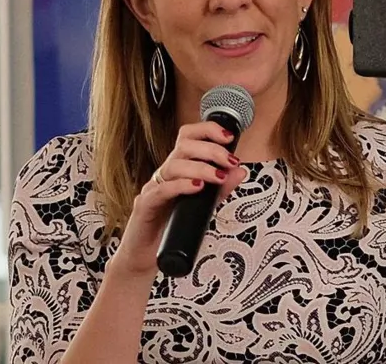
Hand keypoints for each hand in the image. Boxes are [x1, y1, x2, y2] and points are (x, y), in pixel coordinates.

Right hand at [109, 122, 244, 278]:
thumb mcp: (203, 205)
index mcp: (177, 169)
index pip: (189, 138)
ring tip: (218, 176)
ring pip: (174, 165)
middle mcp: (164, 174)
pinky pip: (162, 190)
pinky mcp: (145, 205)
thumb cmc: (171, 227)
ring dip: (200, 168)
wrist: (145, 254)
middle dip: (211, 150)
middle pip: (183, 146)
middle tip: (230, 161)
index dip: (207, 131)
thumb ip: (220, 188)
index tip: (229, 137)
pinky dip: (181, 186)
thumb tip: (240, 170)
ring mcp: (153, 188)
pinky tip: (197, 187)